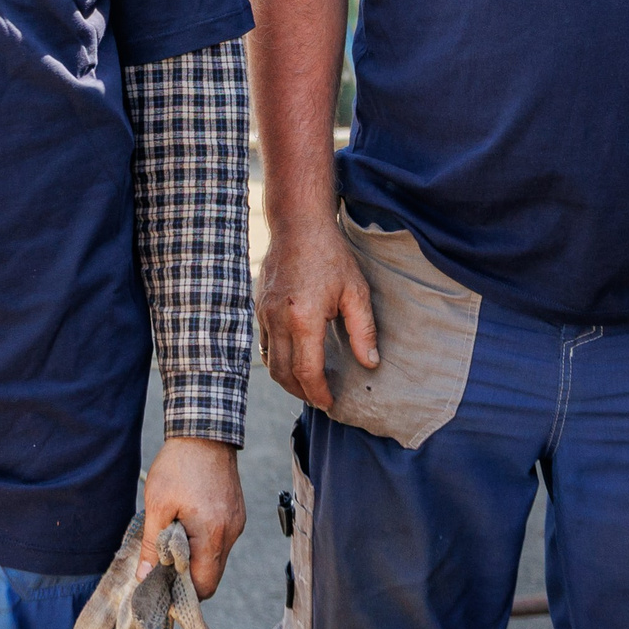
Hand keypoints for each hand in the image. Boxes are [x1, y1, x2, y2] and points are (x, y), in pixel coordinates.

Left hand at [140, 437, 244, 599]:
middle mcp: (231, 532)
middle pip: (212, 575)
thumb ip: (152, 545)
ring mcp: (237, 522)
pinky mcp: (236, 513)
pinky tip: (186, 528)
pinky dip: (204, 543)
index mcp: (213, 535)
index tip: (163, 589)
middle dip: (187, 578)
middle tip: (162, 569)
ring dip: (195, 559)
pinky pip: (221, 540)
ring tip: (172, 543)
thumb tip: (145, 577)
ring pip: (217, 558)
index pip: (205, 585)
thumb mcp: (157, 505)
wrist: (205, 431)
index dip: (183, 594)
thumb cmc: (179, 465)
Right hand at [256, 217, 375, 408]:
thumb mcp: (355, 291)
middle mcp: (278, 320)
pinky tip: (294, 360)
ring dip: (287, 380)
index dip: (318, 392)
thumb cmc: (330, 255)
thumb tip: (370, 362)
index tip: (330, 402)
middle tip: (320, 399)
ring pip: (270, 362)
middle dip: (302, 393)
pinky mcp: (259, 308)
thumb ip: (363, 330)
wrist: (298, 225)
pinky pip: (264, 345)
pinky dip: (277, 360)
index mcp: (303, 319)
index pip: (307, 372)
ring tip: (308, 385)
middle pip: (283, 374)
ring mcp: (264, 314)